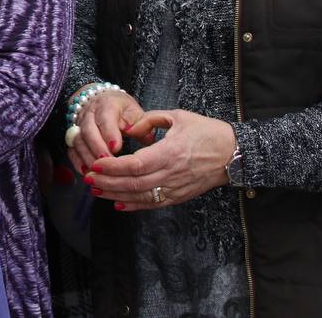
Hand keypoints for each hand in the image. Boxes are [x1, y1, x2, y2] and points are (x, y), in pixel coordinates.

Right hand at [66, 88, 146, 174]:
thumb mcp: (135, 112)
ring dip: (87, 157)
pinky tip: (86, 172)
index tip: (116, 147)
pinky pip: (71, 149)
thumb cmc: (122, 110)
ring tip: (98, 171)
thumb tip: (150, 139)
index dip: (109, 132)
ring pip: (78, 141)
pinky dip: (77, 162)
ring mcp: (78, 125)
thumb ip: (143, 126)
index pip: (106, 117)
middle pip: (88, 130)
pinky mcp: (73, 137)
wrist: (102, 101)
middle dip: (97, 148)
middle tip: (108, 162)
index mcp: (107, 105)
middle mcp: (89, 113)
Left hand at [85, 109, 236, 211]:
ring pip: (141, 196)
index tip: (96, 163)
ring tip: (95, 190)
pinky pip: (153, 204)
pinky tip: (118, 203)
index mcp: (171, 152)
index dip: (113, 166)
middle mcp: (172, 173)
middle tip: (87, 178)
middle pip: (133, 183)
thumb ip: (150, 120)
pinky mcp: (180, 196)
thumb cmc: (206, 132)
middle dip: (107, 182)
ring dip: (115, 195)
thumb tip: (129, 129)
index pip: (136, 164)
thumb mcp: (178, 116)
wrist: (234, 154)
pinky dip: (134, 205)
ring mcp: (176, 187)